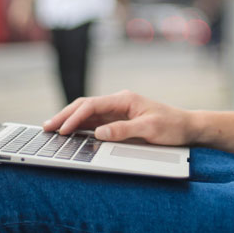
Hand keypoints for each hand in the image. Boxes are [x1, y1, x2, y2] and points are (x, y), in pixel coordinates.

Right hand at [42, 90, 192, 146]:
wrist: (187, 128)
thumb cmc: (172, 126)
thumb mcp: (149, 129)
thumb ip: (123, 130)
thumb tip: (99, 133)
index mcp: (125, 99)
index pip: (92, 105)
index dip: (75, 117)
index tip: (62, 130)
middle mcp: (119, 102)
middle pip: (85, 106)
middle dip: (65, 116)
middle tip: (46, 127)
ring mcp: (118, 111)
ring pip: (88, 114)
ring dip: (70, 121)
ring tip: (51, 130)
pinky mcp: (119, 121)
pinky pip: (95, 123)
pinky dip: (80, 127)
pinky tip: (70, 134)